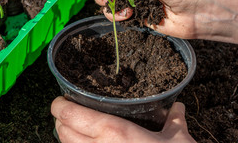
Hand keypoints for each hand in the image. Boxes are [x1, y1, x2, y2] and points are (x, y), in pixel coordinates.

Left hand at [51, 96, 195, 142]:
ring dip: (66, 136)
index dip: (59, 105)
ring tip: (74, 128)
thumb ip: (174, 121)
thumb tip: (178, 108)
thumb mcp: (177, 140)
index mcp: (113, 131)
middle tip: (67, 112)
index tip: (60, 100)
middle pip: (62, 131)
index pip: (70, 114)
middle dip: (60, 120)